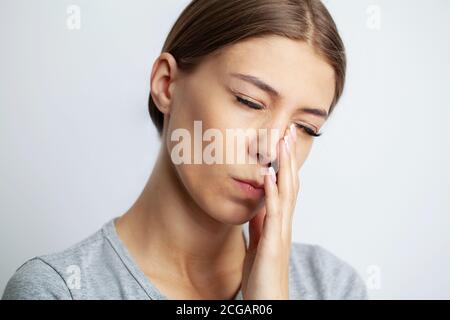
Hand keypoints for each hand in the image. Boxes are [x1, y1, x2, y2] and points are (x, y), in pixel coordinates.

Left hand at [241, 124, 299, 299]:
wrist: (268, 302)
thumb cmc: (263, 276)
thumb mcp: (259, 244)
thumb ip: (260, 224)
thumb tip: (258, 206)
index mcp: (279, 224)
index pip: (285, 187)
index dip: (285, 164)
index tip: (283, 142)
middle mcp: (284, 225)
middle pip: (290, 184)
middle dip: (288, 157)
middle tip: (289, 131)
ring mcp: (280, 233)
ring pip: (285, 193)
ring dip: (284, 166)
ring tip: (282, 142)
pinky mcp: (272, 244)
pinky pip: (273, 214)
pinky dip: (271, 192)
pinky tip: (268, 174)